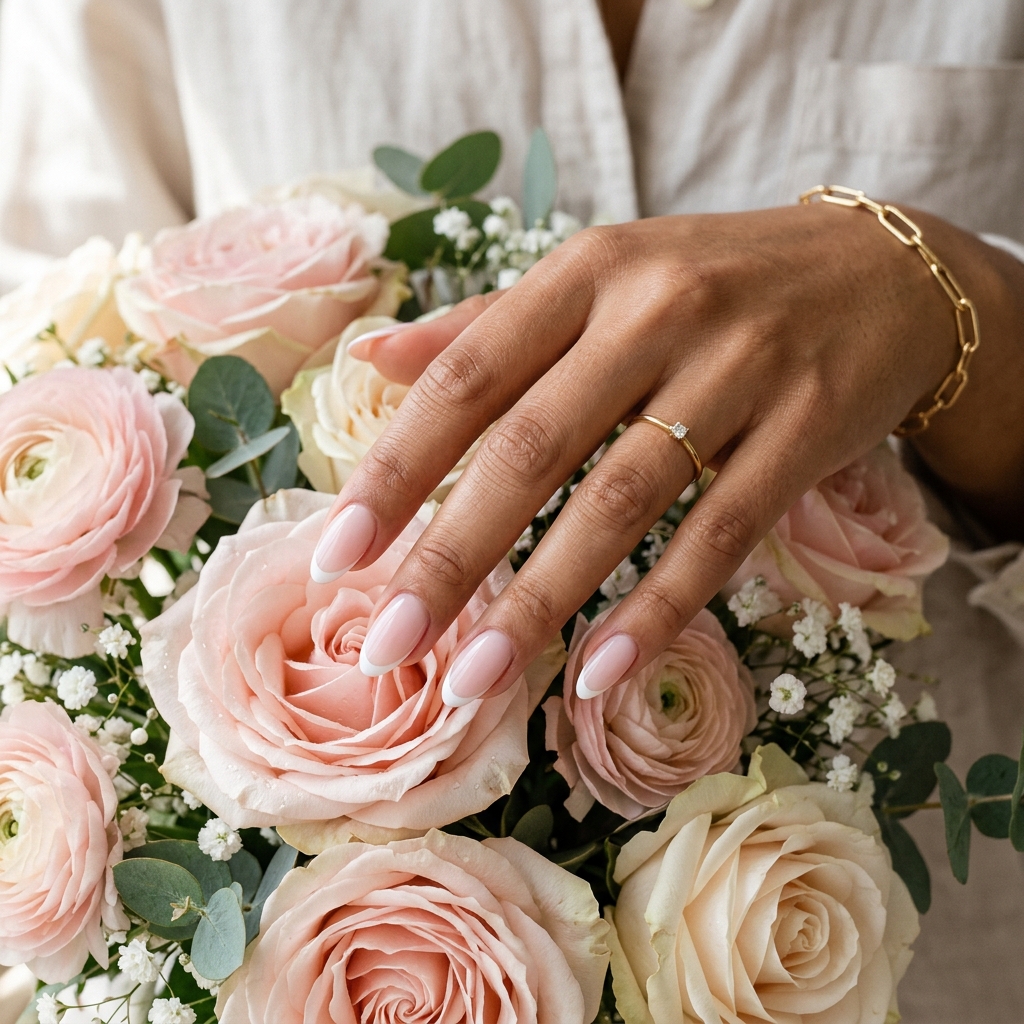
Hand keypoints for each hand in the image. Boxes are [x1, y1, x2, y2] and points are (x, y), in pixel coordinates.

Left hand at [310, 201, 1022, 703]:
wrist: (881, 273)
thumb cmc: (711, 282)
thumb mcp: (599, 278)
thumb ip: (486, 323)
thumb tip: (371, 358)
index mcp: (586, 273)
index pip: (468, 377)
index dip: (395, 470)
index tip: (336, 555)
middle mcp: (655, 311)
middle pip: (532, 449)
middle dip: (451, 555)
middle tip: (388, 644)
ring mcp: (738, 370)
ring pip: (620, 502)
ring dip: (540, 602)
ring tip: (473, 681)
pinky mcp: (804, 429)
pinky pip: (720, 533)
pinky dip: (657, 608)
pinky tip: (599, 673)